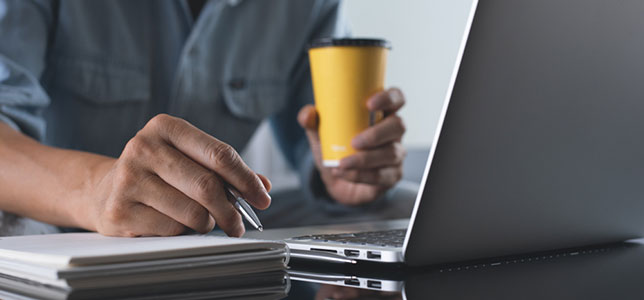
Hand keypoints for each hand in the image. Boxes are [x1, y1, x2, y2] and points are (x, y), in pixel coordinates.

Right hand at [79, 114, 270, 236]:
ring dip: (207, 223)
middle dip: (232, 211)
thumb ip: (226, 170)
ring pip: (193, 213)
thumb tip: (263, 186)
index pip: (220, 154)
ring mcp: (128, 179)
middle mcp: (143, 148)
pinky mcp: (120, 211)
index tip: (262, 198)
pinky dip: (182, 232)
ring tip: (201, 220)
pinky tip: (172, 223)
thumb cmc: (157, 173)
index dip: (247, 180)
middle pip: (207, 186)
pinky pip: (172, 230)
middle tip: (239, 224)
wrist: (103, 191)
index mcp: (165, 127)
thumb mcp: (189, 159)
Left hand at [298, 88, 406, 205]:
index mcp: (381, 113)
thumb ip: (313, 122)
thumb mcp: (321, 135)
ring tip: (343, 162)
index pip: (396, 98)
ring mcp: (396, 153)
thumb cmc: (335, 150)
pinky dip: (361, 175)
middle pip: (398, 125)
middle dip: (377, 134)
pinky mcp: (393, 175)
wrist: (336, 181)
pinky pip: (383, 175)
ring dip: (366, 159)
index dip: (388, 98)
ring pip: (392, 153)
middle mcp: (393, 131)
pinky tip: (345, 173)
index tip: (369, 104)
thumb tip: (308, 113)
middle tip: (354, 141)